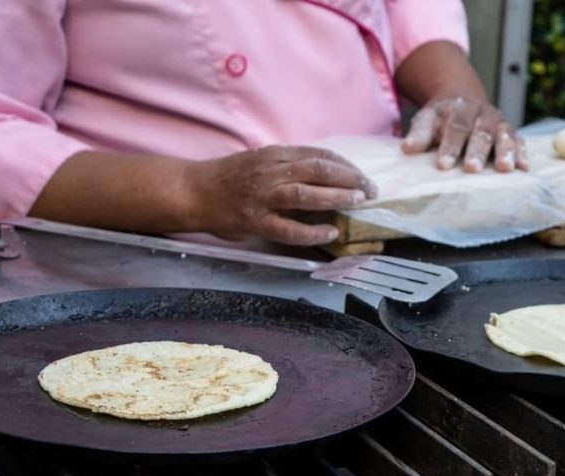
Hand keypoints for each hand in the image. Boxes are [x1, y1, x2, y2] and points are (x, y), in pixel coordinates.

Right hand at [187, 146, 377, 245]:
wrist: (192, 191)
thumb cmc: (228, 177)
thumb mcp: (260, 160)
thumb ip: (287, 165)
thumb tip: (324, 174)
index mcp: (274, 154)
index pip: (318, 154)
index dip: (345, 164)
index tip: (362, 174)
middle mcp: (271, 172)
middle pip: (318, 170)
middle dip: (350, 178)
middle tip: (371, 189)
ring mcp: (262, 197)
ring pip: (307, 194)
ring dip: (337, 197)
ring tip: (359, 202)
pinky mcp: (255, 222)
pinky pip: (289, 228)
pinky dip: (313, 231)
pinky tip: (330, 231)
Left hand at [401, 95, 529, 172]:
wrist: (463, 99)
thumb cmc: (442, 117)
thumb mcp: (427, 119)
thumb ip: (419, 133)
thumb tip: (407, 148)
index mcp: (461, 107)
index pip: (456, 127)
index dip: (450, 146)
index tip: (443, 165)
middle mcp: (484, 112)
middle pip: (482, 132)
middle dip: (477, 151)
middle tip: (472, 169)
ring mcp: (500, 122)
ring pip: (505, 134)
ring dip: (505, 151)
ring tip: (504, 168)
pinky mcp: (512, 133)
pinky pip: (520, 141)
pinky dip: (522, 153)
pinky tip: (524, 168)